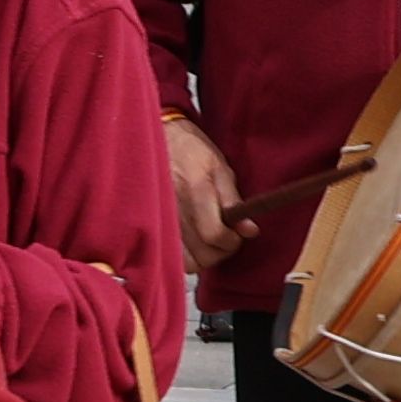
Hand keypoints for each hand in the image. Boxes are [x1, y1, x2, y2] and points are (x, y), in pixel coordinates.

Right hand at [163, 112, 238, 267]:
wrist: (158, 139)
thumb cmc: (192, 151)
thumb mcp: (220, 168)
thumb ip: (234, 201)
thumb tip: (250, 230)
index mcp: (195, 190)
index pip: (215, 235)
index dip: (232, 241)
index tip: (236, 234)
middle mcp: (174, 208)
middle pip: (202, 255)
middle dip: (220, 252)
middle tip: (225, 238)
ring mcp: (159, 218)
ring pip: (186, 262)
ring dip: (203, 258)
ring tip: (208, 242)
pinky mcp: (150, 224)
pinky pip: (170, 256)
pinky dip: (185, 256)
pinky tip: (192, 243)